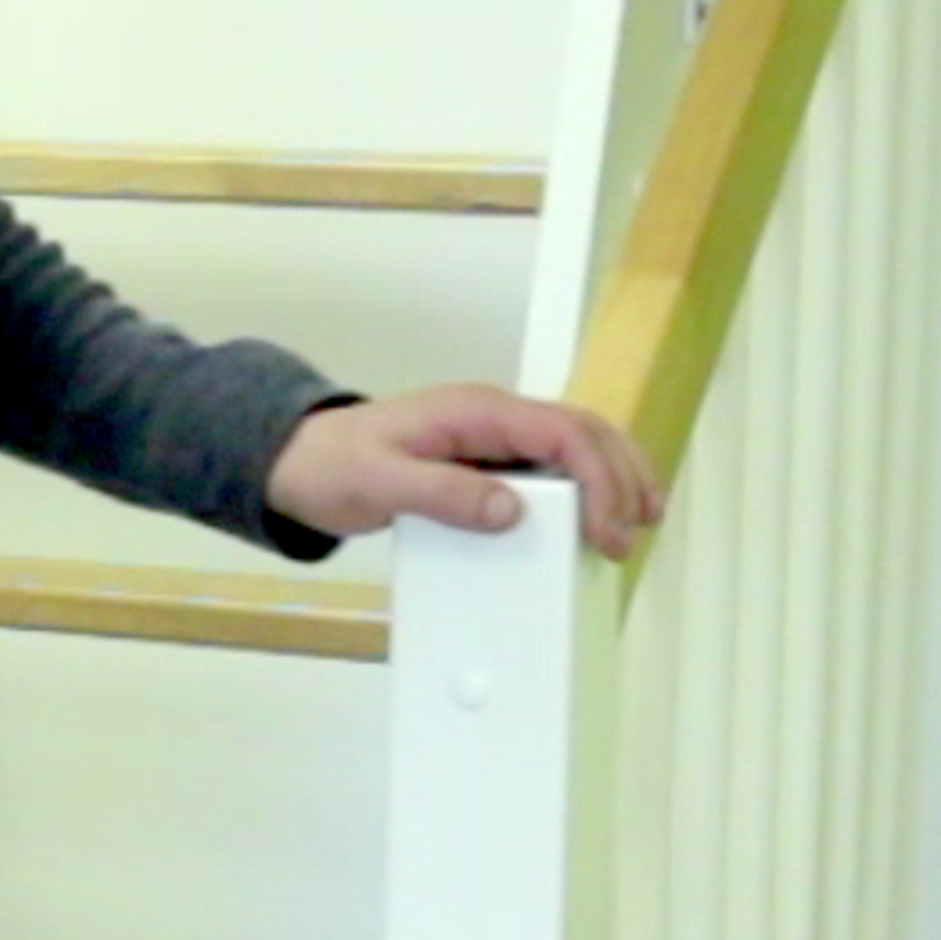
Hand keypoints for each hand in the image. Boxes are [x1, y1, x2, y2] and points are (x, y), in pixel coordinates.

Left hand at [264, 387, 665, 561]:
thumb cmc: (335, 467)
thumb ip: (444, 495)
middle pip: (583, 430)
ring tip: (640, 518)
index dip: (597, 478)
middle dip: (622, 475)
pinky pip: (550, 467)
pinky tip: (596, 517)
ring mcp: (493, 436)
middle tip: (638, 528)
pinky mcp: (488, 460)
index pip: (561, 431)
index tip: (606, 529)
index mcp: (475, 410)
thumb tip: (511, 510)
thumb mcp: (380, 484)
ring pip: (575, 444)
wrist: (301, 462)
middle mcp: (493, 416)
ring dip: (614, 476)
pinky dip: (585, 488)